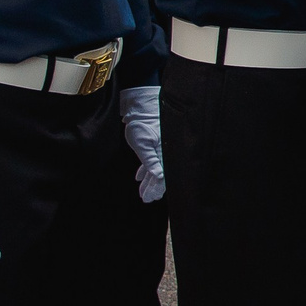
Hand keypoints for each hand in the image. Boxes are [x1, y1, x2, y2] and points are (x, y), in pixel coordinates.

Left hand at [120, 86, 163, 203]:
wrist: (141, 107)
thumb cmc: (142, 123)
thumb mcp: (143, 144)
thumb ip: (150, 161)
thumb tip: (159, 176)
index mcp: (165, 153)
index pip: (163, 176)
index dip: (157, 188)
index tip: (150, 198)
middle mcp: (165, 152)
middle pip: (161, 175)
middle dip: (153, 188)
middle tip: (147, 199)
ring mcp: (160, 149)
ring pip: (156, 169)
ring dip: (149, 181)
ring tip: (143, 191)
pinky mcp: (155, 145)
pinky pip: (152, 161)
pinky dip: (146, 170)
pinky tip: (140, 178)